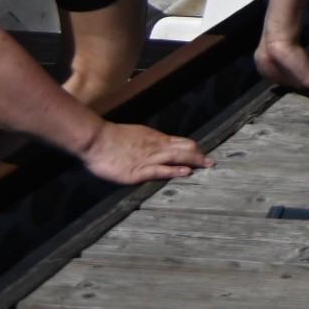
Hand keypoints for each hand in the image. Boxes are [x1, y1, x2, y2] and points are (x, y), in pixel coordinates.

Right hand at [79, 119, 209, 184]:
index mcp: (154, 138)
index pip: (180, 142)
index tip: (202, 153)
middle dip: (198, 155)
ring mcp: (148, 158)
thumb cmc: (111, 138)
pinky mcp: (139, 171)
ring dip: (193, 162)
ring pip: (177, 158)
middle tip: (212, 161)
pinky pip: (161, 170)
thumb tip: (156, 146)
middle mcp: (156, 147)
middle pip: (183, 149)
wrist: (96, 139)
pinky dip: (175, 171)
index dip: (193, 148)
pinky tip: (186, 172)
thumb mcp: (135, 136)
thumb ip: (146, 142)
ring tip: (207, 165)